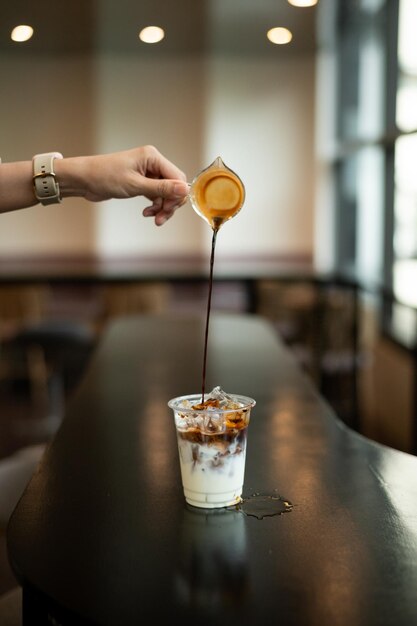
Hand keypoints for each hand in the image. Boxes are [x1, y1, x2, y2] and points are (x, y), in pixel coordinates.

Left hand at [62, 145, 188, 225]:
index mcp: (153, 157)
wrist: (84, 179)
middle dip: (169, 204)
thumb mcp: (135, 185)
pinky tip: (147, 213)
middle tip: (160, 219)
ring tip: (153, 218)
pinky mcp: (141, 181)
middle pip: (173, 186)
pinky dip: (154, 205)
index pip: (177, 177)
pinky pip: (155, 194)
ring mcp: (147, 172)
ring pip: (165, 193)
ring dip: (161, 207)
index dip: (177, 196)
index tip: (169, 210)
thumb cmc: (105, 176)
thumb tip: (185, 190)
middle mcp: (152, 163)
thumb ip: (162, 188)